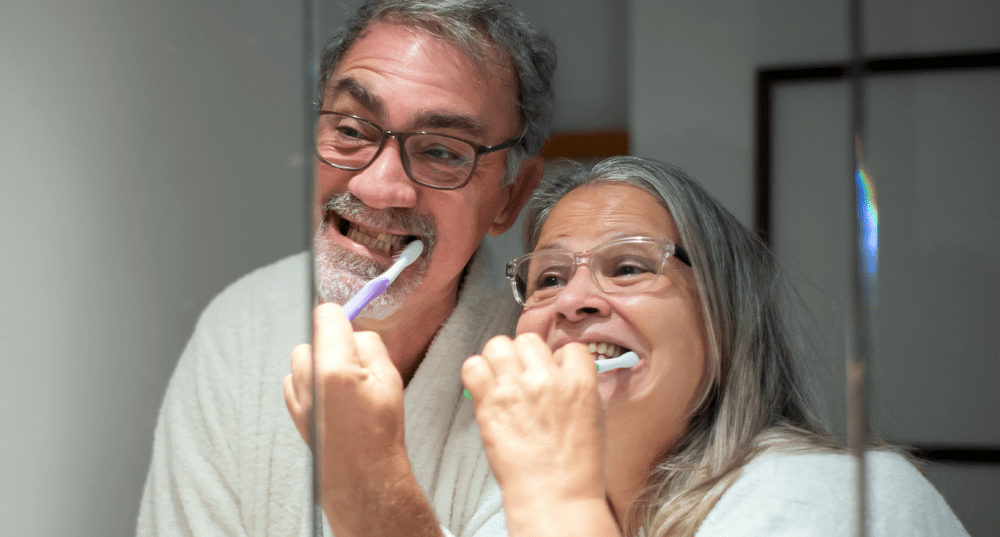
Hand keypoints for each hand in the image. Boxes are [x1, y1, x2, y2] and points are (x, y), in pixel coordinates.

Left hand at [284, 303, 431, 535]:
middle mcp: (309, 378)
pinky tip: (331, 401)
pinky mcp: (292, 408)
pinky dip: (310, 382)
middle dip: (331, 343)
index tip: (348, 324)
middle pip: (313, 336)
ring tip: (343, 386)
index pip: (326, 315)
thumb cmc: (380, 429)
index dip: (340, 316)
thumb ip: (369, 344)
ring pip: (303, 358)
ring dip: (319, 363)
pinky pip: (296, 380)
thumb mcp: (390, 378)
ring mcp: (297, 395)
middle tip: (354, 364)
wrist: (362, 474)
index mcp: (335, 366)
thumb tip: (352, 330)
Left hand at [462, 334, 607, 522]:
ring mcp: (517, 389)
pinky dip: (475, 373)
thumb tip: (558, 371)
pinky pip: (473, 366)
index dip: (557, 360)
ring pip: (498, 345)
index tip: (551, 373)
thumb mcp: (593, 418)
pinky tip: (483, 389)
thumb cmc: (576, 467)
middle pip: (528, 340)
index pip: (568, 347)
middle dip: (524, 357)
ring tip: (500, 381)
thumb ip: (576, 388)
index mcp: (580, 381)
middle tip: (521, 377)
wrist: (555, 496)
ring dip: (498, 360)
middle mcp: (547, 379)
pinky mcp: (490, 403)